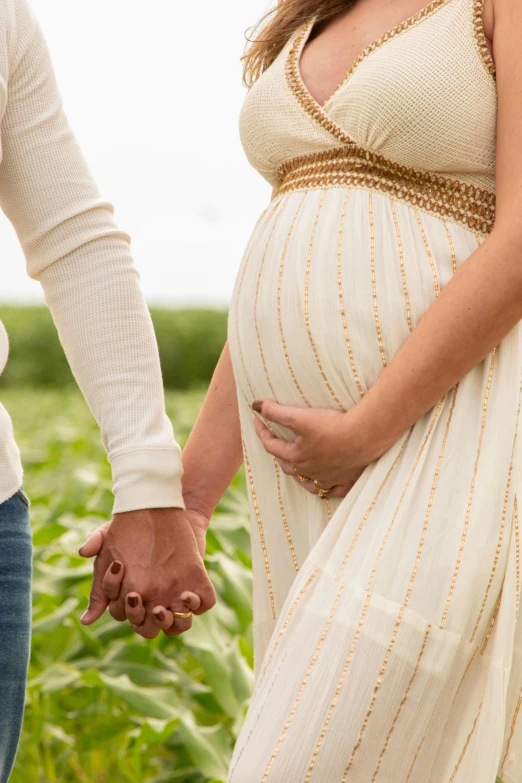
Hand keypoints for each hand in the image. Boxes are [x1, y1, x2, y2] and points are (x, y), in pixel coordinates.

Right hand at [78, 507, 215, 637]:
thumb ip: (93, 555)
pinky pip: (198, 605)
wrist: (163, 509)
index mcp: (128, 594)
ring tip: (164, 607)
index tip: (129, 592)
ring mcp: (173, 594)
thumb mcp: (108, 536)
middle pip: (145, 626)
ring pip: (172, 624)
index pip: (122, 614)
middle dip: (143, 619)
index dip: (124, 609)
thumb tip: (82, 584)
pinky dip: (195, 605)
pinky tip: (188, 594)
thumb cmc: (132, 525)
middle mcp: (151, 599)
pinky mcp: (195, 584)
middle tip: (142, 599)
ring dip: (168, 622)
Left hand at [252, 399, 380, 497]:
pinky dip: (325, 489)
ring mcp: (328, 479)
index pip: (271, 445)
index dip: (262, 431)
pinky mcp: (346, 482)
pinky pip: (332, 491)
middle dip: (279, 453)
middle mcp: (309, 472)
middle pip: (288, 466)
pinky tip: (325, 486)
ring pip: (308, 482)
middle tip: (277, 442)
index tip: (257, 418)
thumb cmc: (333, 426)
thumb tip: (255, 405)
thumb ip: (276, 412)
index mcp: (296, 456)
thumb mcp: (300, 416)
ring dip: (299, 475)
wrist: (365, 436)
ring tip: (297, 467)